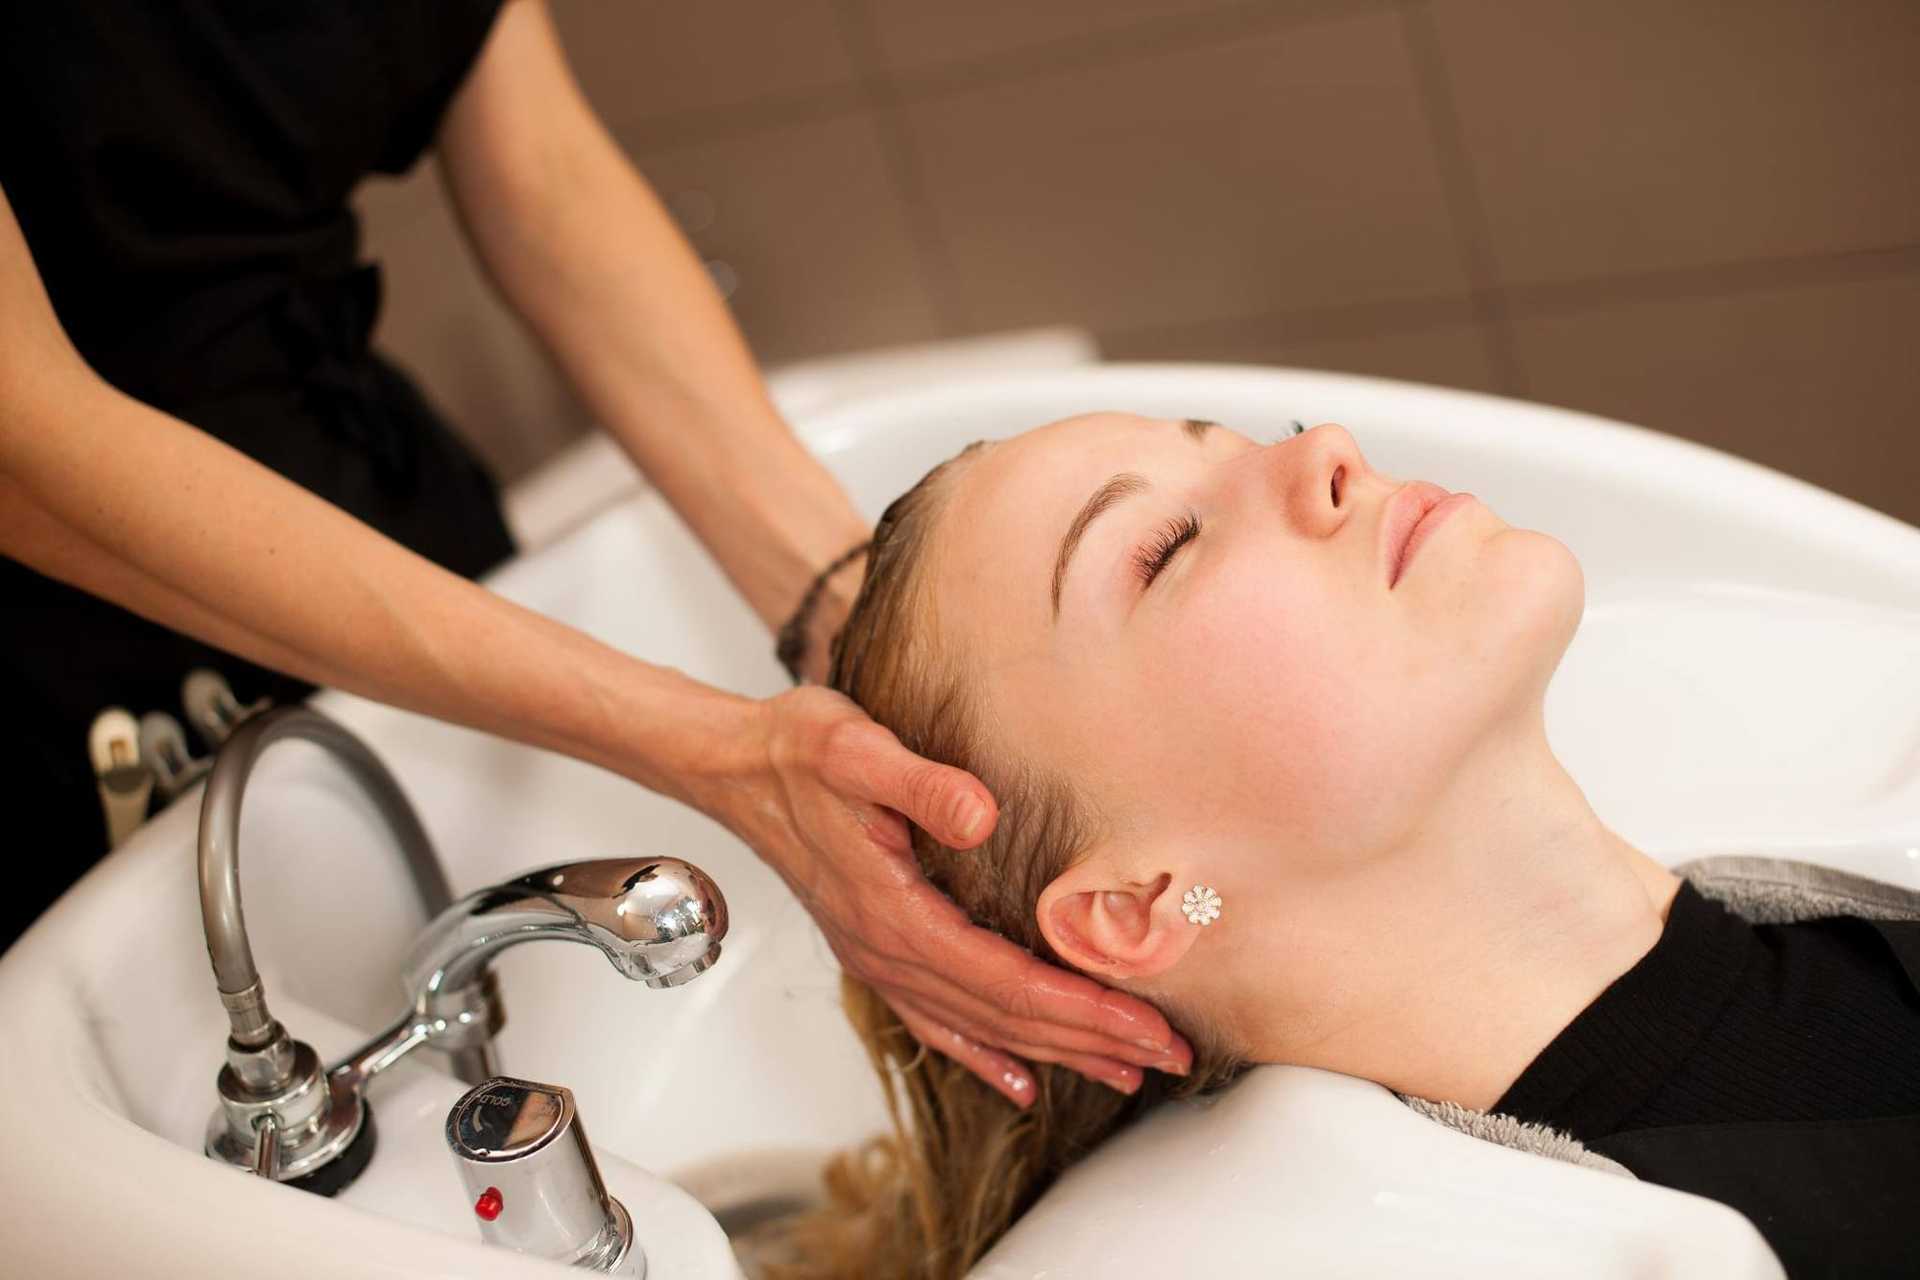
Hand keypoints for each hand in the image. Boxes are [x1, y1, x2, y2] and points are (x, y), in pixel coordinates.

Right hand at [705, 685, 1193, 1105]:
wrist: (733, 766)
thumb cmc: (796, 749)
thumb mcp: (856, 747)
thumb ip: (920, 783)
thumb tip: (983, 817)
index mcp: (892, 912)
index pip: (1006, 982)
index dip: (1081, 1010)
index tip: (1147, 1025)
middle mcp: (886, 951)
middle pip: (1004, 1018)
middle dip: (1091, 1042)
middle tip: (1167, 1057)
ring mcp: (877, 957)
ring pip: (979, 1027)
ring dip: (1055, 1053)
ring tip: (1122, 1072)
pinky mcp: (874, 948)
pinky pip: (937, 1020)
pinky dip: (985, 1055)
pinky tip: (1020, 1080)